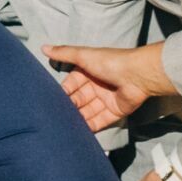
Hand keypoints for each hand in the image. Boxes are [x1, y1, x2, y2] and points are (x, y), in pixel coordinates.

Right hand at [42, 42, 169, 131]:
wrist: (137, 75)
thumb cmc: (109, 62)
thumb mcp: (84, 56)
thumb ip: (64, 53)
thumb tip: (43, 48)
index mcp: (89, 71)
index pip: (72, 83)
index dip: (63, 92)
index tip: (50, 101)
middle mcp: (97, 85)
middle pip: (79, 99)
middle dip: (70, 107)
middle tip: (57, 117)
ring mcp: (106, 99)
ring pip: (88, 111)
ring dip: (78, 118)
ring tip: (64, 127)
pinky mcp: (115, 111)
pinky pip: (100, 120)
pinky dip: (90, 126)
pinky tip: (78, 133)